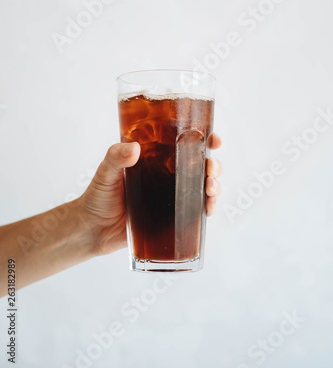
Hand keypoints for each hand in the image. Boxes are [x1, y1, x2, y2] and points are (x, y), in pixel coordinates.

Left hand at [78, 133, 222, 255]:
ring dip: (213, 185)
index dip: (203, 139)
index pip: (183, 144)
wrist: (92, 229)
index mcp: (155, 159)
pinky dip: (207, 208)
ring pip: (202, 187)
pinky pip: (195, 212)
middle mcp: (167, 176)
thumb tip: (134, 148)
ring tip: (211, 187)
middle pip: (200, 165)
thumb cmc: (98, 196)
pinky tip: (209, 207)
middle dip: (213, 164)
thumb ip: (115, 157)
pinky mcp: (171, 218)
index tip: (213, 138)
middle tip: (212, 167)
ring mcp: (171, 197)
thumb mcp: (105, 172)